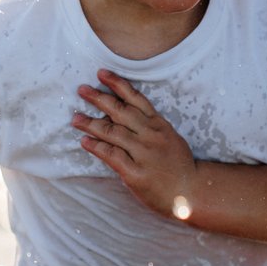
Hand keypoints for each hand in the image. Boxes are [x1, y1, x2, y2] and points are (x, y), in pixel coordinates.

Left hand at [72, 69, 199, 220]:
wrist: (191, 192)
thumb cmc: (178, 165)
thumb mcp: (168, 137)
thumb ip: (148, 126)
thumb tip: (119, 114)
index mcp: (159, 124)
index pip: (136, 98)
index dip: (117, 84)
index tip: (101, 73)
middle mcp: (151, 136)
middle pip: (120, 111)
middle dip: (99, 98)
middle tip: (81, 89)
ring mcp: (143, 154)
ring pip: (112, 132)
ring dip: (91, 123)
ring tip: (75, 118)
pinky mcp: (135, 174)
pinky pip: (112, 156)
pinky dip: (96, 147)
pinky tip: (84, 141)